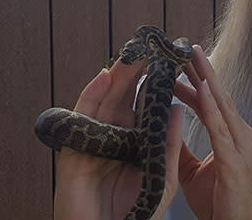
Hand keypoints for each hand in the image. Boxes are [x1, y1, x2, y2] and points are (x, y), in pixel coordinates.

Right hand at [53, 60, 184, 219]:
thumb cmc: (137, 214)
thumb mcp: (161, 176)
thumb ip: (168, 144)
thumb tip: (176, 108)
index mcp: (136, 144)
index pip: (145, 109)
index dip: (156, 87)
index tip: (170, 63)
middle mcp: (115, 139)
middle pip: (125, 100)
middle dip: (137, 74)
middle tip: (151, 49)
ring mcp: (94, 142)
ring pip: (105, 102)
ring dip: (116, 77)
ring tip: (132, 54)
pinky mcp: (75, 150)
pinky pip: (83, 119)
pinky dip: (92, 96)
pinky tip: (105, 76)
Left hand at [174, 45, 251, 219]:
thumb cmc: (222, 202)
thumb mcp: (193, 172)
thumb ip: (180, 149)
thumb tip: (164, 130)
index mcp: (233, 136)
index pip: (212, 103)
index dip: (196, 83)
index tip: (179, 67)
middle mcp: (241, 134)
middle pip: (219, 96)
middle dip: (203, 71)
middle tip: (185, 48)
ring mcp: (241, 144)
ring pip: (221, 104)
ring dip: (206, 79)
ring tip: (193, 57)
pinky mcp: (234, 158)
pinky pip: (220, 128)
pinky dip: (210, 107)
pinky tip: (200, 90)